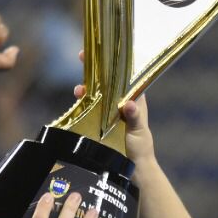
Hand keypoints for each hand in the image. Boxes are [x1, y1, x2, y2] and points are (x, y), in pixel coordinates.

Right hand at [74, 50, 156, 166]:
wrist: (132, 168)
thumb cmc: (140, 147)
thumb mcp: (138, 132)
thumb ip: (134, 118)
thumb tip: (130, 106)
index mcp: (134, 98)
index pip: (125, 75)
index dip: (115, 61)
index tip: (105, 50)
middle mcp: (119, 101)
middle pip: (107, 80)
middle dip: (95, 68)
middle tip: (83, 55)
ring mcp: (107, 111)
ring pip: (96, 92)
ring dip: (86, 86)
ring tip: (79, 89)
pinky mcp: (97, 121)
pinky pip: (88, 106)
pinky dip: (82, 101)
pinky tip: (77, 99)